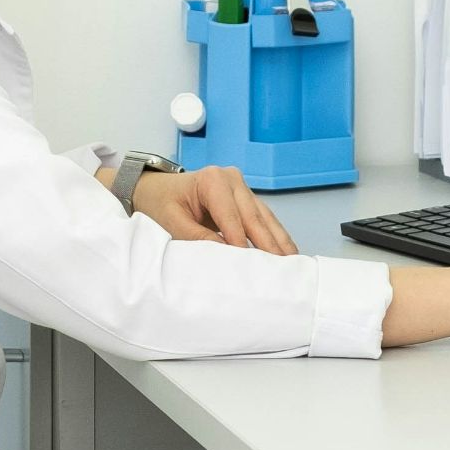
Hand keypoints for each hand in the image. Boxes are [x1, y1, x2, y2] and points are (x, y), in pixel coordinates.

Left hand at [131, 165, 298, 254]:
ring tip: (293, 263)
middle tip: (283, 269)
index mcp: (212, 180)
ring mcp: (242, 188)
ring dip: (279, 241)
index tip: (252, 266)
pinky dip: (274, 236)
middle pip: (254, 217)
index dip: (241, 242)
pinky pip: (263, 218)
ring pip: (265, 218)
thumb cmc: (160, 202)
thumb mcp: (171, 220)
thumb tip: (225, 253)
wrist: (156, 187)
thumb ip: (196, 236)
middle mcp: (232, 180)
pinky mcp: (245, 198)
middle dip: (269, 244)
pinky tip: (286, 251)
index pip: (231, 217)